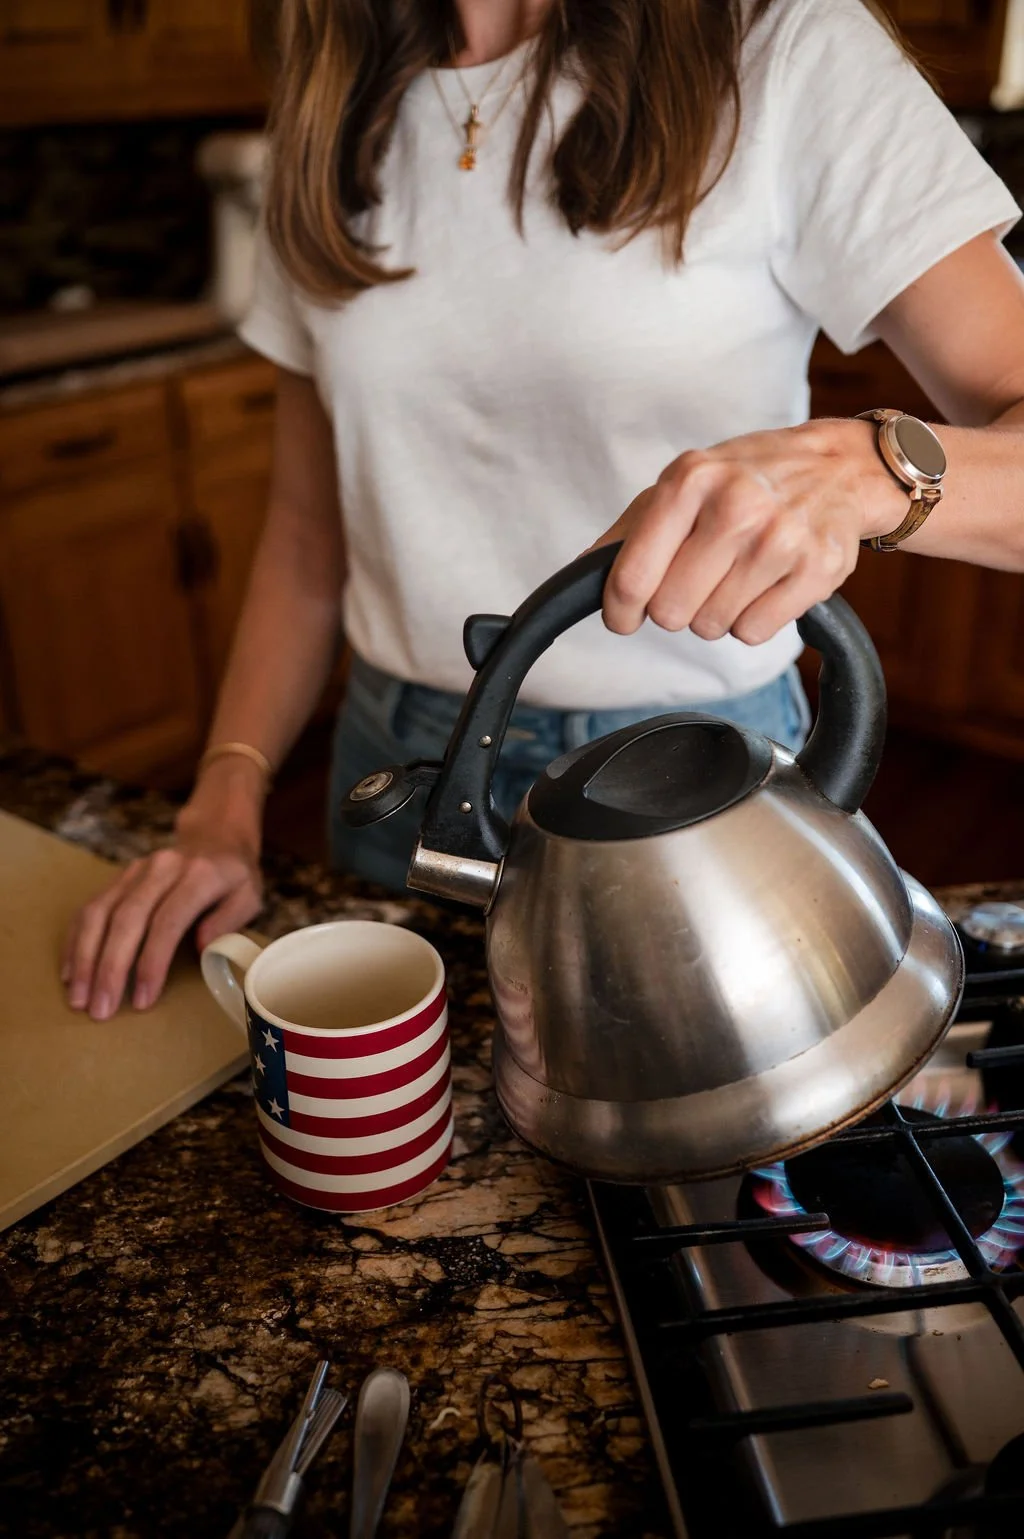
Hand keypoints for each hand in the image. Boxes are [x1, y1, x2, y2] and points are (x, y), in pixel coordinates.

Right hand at [61, 761, 264, 1019]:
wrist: (215, 836)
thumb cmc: (234, 877)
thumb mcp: (249, 897)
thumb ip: (229, 921)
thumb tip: (203, 948)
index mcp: (199, 875)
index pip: (168, 921)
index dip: (152, 962)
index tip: (141, 1000)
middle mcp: (162, 869)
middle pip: (127, 920)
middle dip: (110, 968)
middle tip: (100, 1009)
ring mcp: (135, 871)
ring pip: (100, 913)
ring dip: (85, 959)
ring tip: (80, 998)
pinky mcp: (118, 878)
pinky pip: (89, 909)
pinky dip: (76, 942)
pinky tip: (72, 973)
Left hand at [594, 419, 904, 642]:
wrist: (838, 468)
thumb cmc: (750, 479)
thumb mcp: (685, 483)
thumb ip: (629, 531)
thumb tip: (582, 575)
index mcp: (691, 480)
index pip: (631, 577)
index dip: (620, 610)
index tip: (623, 617)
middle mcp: (737, 505)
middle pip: (670, 612)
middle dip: (676, 607)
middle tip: (697, 581)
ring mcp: (781, 538)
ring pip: (711, 627)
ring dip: (715, 614)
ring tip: (736, 577)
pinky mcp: (817, 570)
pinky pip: (753, 633)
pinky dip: (751, 621)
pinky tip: (764, 586)